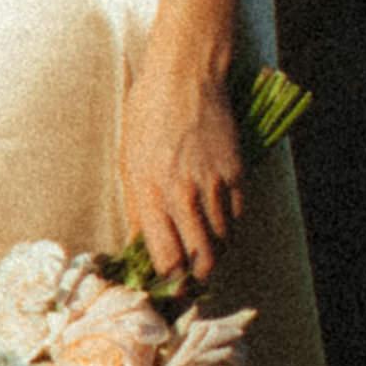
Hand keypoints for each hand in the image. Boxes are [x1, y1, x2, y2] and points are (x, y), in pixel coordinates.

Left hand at [115, 41, 251, 286]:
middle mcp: (184, 194)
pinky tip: (217, 225)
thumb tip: (141, 244)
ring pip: (223, 241)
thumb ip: (138, 206)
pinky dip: (229, 227)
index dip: (169, 281)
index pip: (166, 258)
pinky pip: (237, 216)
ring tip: (203, 255)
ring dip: (214, 254)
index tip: (167, 287)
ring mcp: (214, 184)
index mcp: (150, 193)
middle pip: (201, 259)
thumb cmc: (147, 116)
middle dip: (196, 278)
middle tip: (190, 281)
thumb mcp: (129, 161)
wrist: (185, 78)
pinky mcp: (237, 172)